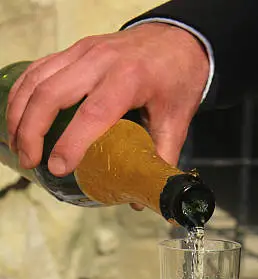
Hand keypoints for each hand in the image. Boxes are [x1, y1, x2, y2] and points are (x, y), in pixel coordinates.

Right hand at [6, 23, 208, 179]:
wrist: (178, 39)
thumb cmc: (176, 81)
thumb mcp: (177, 121)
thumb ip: (160, 159)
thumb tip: (140, 199)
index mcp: (130, 79)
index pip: (93, 112)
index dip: (72, 142)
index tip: (57, 167)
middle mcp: (101, 61)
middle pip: (52, 93)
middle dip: (32, 130)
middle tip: (30, 162)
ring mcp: (83, 52)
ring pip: (38, 80)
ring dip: (20, 114)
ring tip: (18, 147)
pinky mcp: (74, 51)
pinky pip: (38, 70)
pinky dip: (22, 94)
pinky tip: (18, 118)